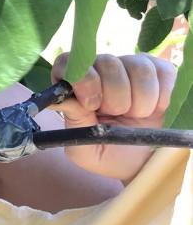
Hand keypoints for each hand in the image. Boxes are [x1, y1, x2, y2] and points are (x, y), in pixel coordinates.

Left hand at [51, 52, 176, 180]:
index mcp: (72, 84)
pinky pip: (163, 71)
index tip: (91, 105)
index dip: (82, 79)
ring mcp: (128, 66)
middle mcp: (99, 68)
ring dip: (140, 99)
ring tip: (134, 115)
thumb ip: (74, 122)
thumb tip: (61, 99)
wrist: (139, 162)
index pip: (68, 62)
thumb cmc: (106, 152)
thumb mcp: (84, 148)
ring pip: (138, 66)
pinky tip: (154, 109)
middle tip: (116, 116)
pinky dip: (162, 96)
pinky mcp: (158, 70)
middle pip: (108, 63)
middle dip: (115, 97)